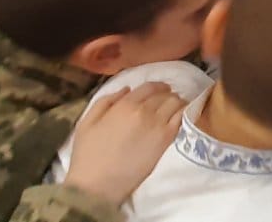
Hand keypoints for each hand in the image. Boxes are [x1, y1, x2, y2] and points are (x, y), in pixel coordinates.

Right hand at [64, 83, 186, 205]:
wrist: (97, 185)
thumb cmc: (88, 155)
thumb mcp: (87, 122)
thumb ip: (106, 101)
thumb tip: (127, 89)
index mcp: (124, 105)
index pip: (149, 87)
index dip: (157, 86)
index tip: (162, 89)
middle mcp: (144, 111)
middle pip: (165, 94)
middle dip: (168, 94)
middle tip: (169, 99)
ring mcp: (157, 125)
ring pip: (176, 104)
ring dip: (178, 103)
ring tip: (177, 107)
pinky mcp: (166, 141)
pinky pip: (182, 119)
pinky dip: (185, 114)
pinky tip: (183, 116)